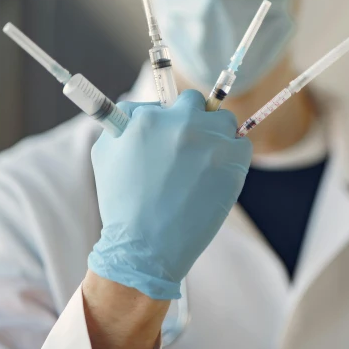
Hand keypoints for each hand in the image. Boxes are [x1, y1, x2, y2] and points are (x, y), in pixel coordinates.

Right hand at [88, 90, 252, 299]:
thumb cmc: (122, 204)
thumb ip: (122, 122)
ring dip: (217, 136)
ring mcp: (210, 139)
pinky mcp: (233, 159)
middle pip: (197, 102)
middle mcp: (181, 122)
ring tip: (206, 165)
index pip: (166, 102)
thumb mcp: (105, 154)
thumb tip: (141, 108)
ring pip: (224, 120)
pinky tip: (220, 175)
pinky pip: (243, 144)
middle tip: (189, 149)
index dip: (168, 120)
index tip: (169, 138)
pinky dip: (235, 156)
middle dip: (194, 120)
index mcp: (148, 117)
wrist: (146, 246)